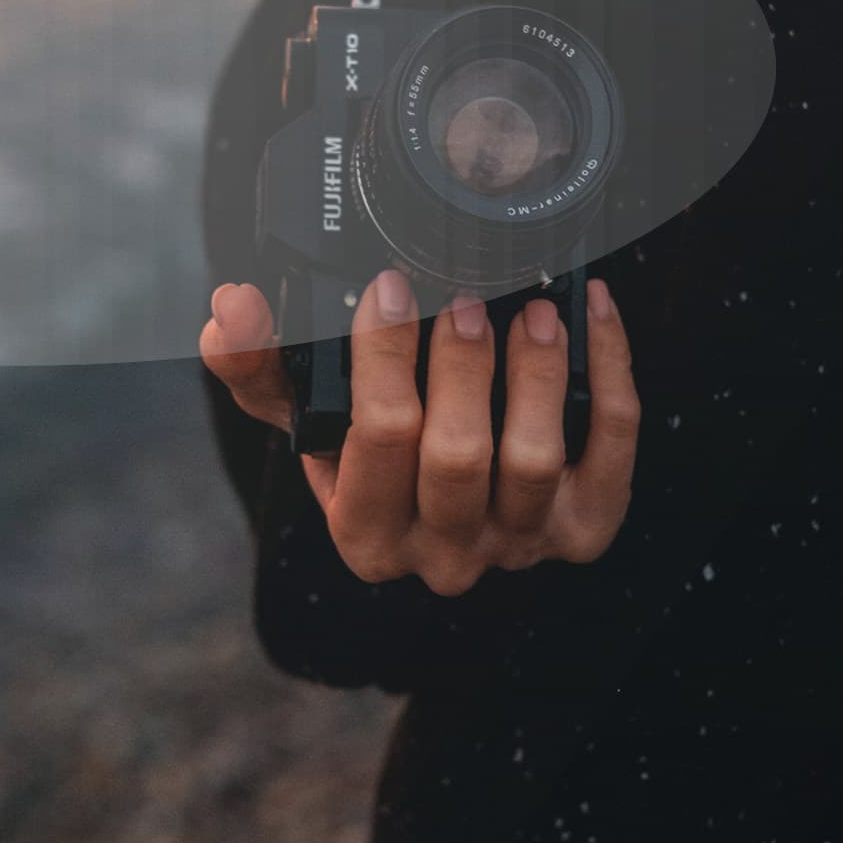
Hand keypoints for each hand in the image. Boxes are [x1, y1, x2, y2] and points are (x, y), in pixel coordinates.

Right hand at [200, 270, 639, 596]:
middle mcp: (442, 556)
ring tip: (529, 309)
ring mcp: (519, 545)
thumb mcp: (301, 411)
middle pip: (458, 459)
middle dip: (462, 369)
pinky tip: (590, 313)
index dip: (385, 358)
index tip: (390, 286)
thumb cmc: (365, 445)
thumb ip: (256, 362)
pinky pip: (610, 450)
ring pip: (533, 461)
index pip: (377, 441)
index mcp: (365, 534)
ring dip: (536, 375)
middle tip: (462, 300)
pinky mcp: (585, 525)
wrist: (438, 490)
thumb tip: (233, 310)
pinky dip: (609, 374)